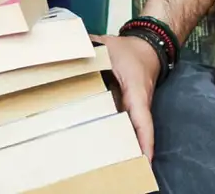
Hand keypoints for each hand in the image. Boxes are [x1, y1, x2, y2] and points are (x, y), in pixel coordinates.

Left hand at [91, 34, 159, 157]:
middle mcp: (140, 103)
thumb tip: (67, 50)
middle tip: (120, 169)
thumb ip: (88, 49)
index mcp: (136, 90)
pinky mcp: (131, 109)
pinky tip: (106, 148)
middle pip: (138, 132)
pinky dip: (122, 137)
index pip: (142, 119)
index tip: (144, 159)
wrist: (147, 47)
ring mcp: (137, 108)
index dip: (144, 140)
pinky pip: (128, 125)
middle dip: (132, 151)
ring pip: (133, 130)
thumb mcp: (108, 46)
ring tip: (113, 165)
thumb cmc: (128, 49)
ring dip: (127, 146)